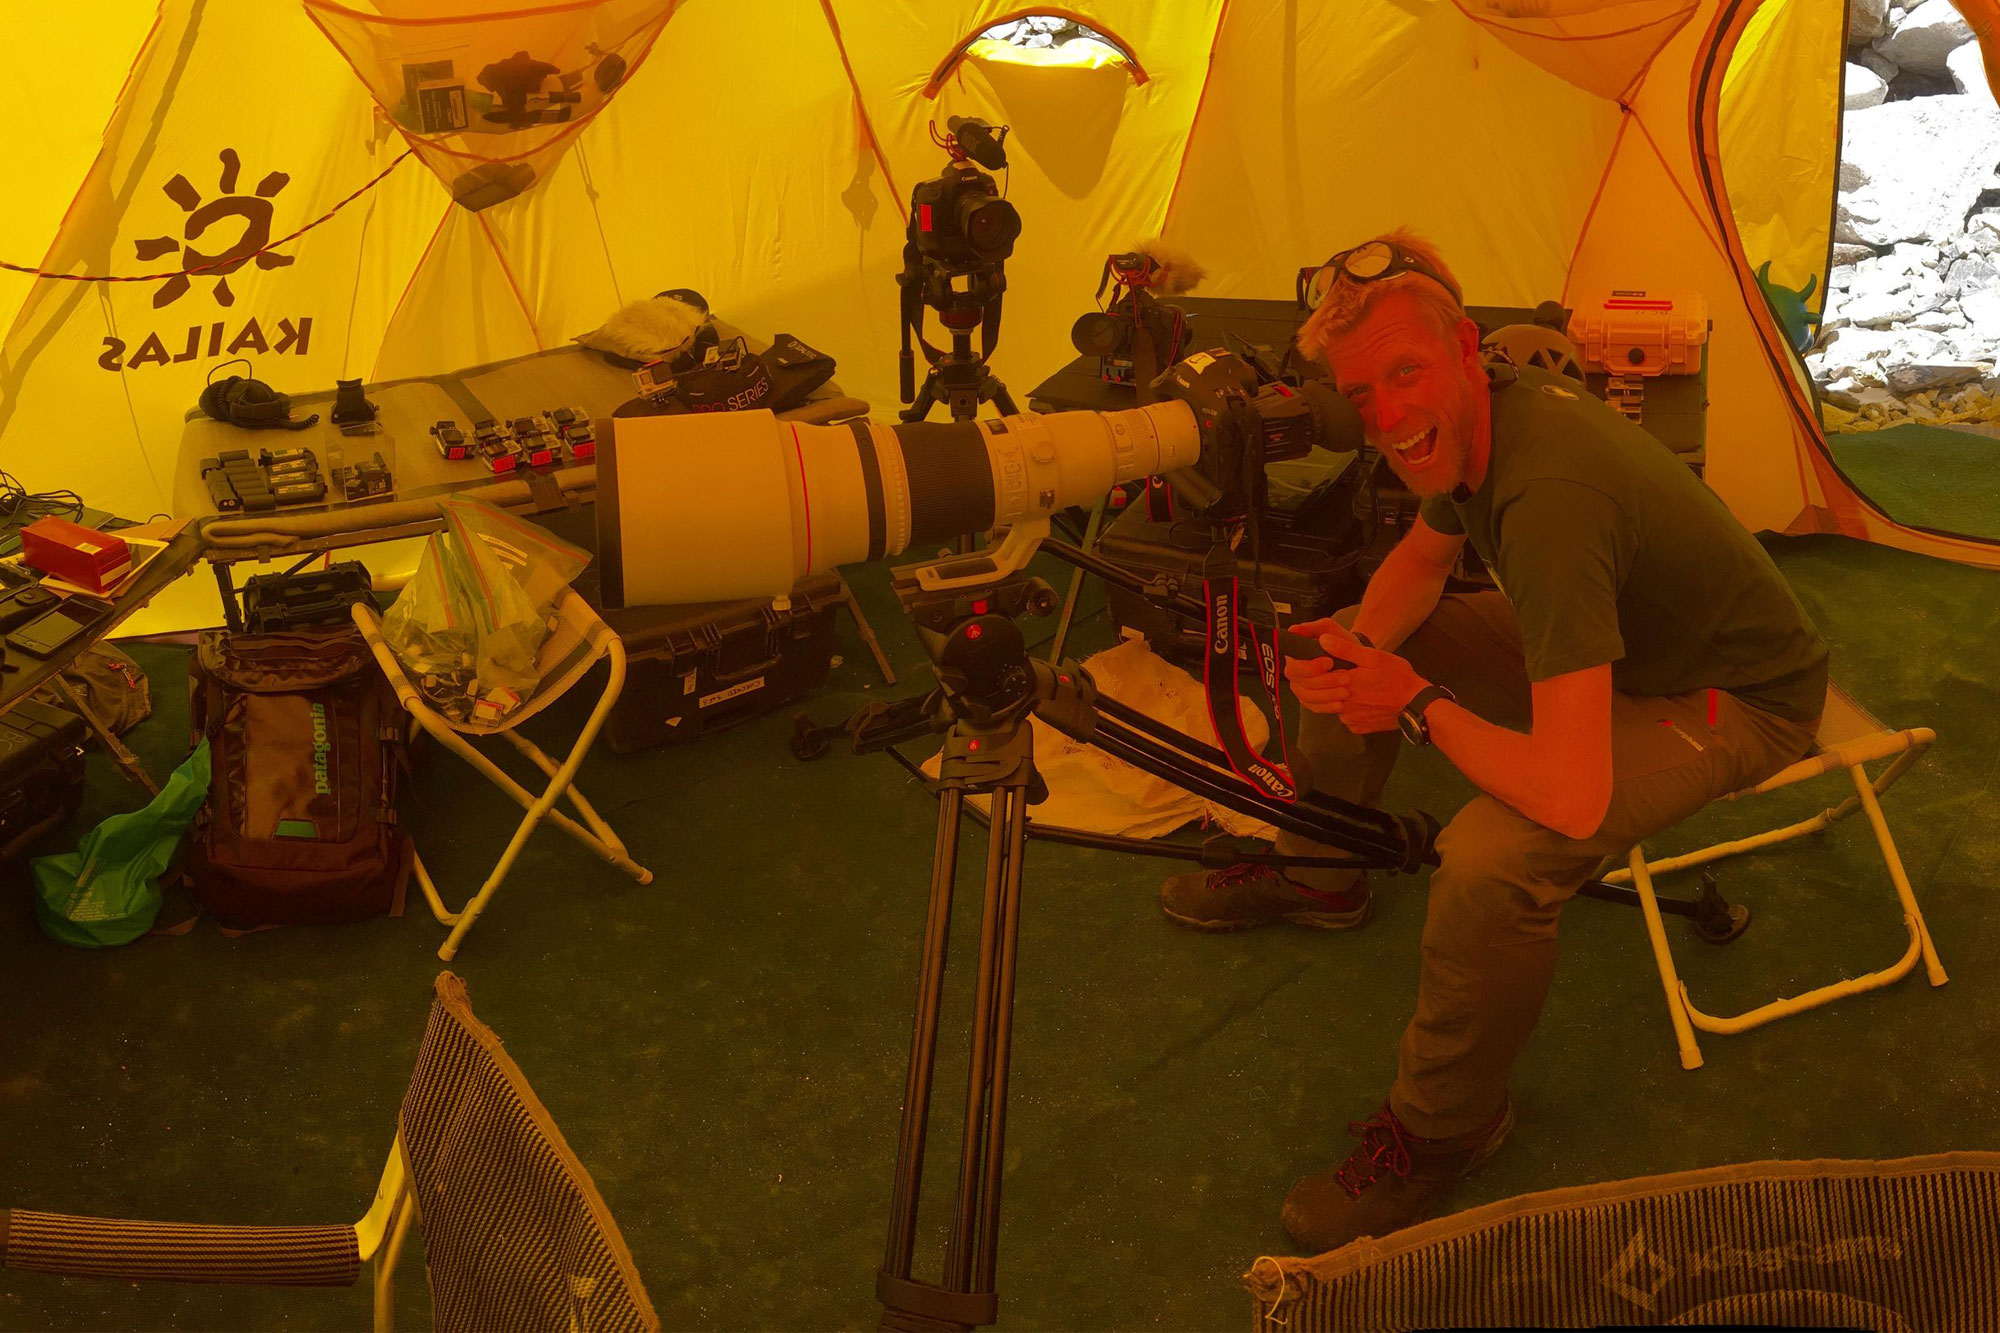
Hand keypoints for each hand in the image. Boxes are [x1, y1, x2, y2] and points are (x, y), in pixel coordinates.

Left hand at [1282, 619, 1427, 733]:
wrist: (1417, 705)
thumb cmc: (1397, 677)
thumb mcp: (1373, 657)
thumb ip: (1345, 649)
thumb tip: (1322, 640)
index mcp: (1344, 684)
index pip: (1322, 676)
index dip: (1328, 669)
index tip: (1341, 666)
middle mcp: (1342, 705)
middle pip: (1328, 691)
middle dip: (1337, 684)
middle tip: (1357, 678)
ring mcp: (1349, 719)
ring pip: (1337, 705)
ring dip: (1345, 698)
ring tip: (1364, 689)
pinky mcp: (1357, 728)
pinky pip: (1349, 717)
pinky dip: (1354, 710)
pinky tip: (1368, 702)